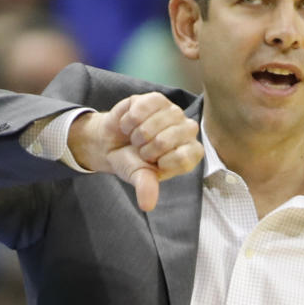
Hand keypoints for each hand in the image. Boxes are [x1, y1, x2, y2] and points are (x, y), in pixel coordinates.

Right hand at [68, 93, 203, 210]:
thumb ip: (147, 188)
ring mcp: (173, 112)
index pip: (184, 157)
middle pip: (165, 139)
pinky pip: (142, 108)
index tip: (152, 163)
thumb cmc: (133, 162)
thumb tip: (146, 205)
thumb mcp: (139, 177)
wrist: (113, 143)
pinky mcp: (157, 99)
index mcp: (190, 154)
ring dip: (137, 134)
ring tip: (136, 138)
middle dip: (145, 149)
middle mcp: (187, 131)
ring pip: (153, 123)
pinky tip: (130, 125)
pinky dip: (129, 120)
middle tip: (142, 150)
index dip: (160, 161)